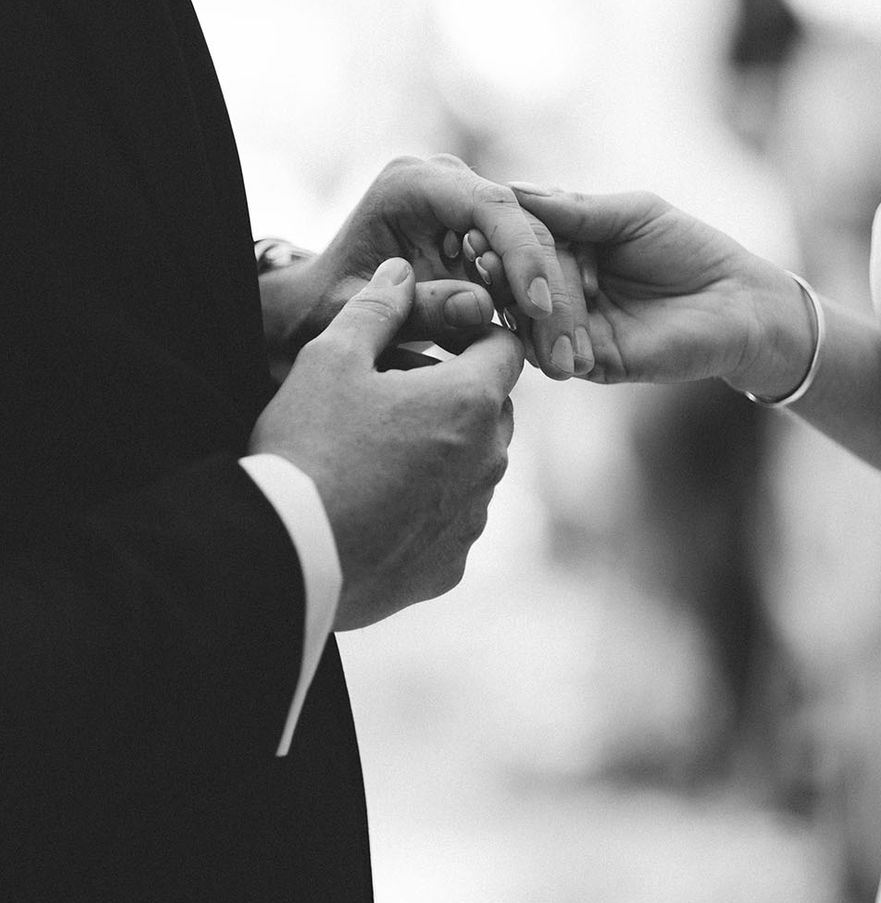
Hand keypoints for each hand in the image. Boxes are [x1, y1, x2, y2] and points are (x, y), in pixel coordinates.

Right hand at [249, 257, 523, 629]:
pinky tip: (378, 508)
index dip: (471, 336)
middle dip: (456, 395)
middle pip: (493, 409)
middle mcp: (490, 460)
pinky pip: (454, 521)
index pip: (504, 348)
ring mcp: (474, 517)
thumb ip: (376, 308)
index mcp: (470, 401)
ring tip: (380, 455)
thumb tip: (402, 271)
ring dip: (444, 452)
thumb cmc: (310, 446)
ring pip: (476, 467)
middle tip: (393, 398)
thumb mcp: (331, 358)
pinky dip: (429, 508)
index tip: (432, 342)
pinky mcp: (452, 564)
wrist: (288, 551)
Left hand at [264, 155, 585, 381]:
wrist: (320, 306)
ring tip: (566, 360)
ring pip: (535, 250)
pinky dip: (539, 312)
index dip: (522, 254)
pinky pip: (525, 271)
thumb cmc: (328, 308)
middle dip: (550, 289)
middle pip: (523, 226)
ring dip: (554, 307)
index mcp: (413, 185)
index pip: (488, 206)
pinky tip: (551, 353)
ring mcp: (469, 209)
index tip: (539, 308)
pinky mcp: (483, 239)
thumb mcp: (363, 313)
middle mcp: (448, 186)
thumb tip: (482, 307)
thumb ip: (417, 308)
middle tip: (565, 349)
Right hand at [506, 185, 812, 394]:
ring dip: (524, 310)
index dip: (507, 239)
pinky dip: (549, 344)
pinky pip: (560, 356)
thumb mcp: (634, 216)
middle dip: (510, 276)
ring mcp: (578, 331)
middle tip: (490, 264)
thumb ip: (578, 210)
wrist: (738, 303)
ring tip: (517, 297)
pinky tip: (546, 332)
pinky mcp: (595, 364)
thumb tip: (516, 189)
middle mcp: (567, 293)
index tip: (484, 230)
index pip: (528, 245)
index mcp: (572, 252)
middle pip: (524, 286)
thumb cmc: (692, 249)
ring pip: (535, 323)